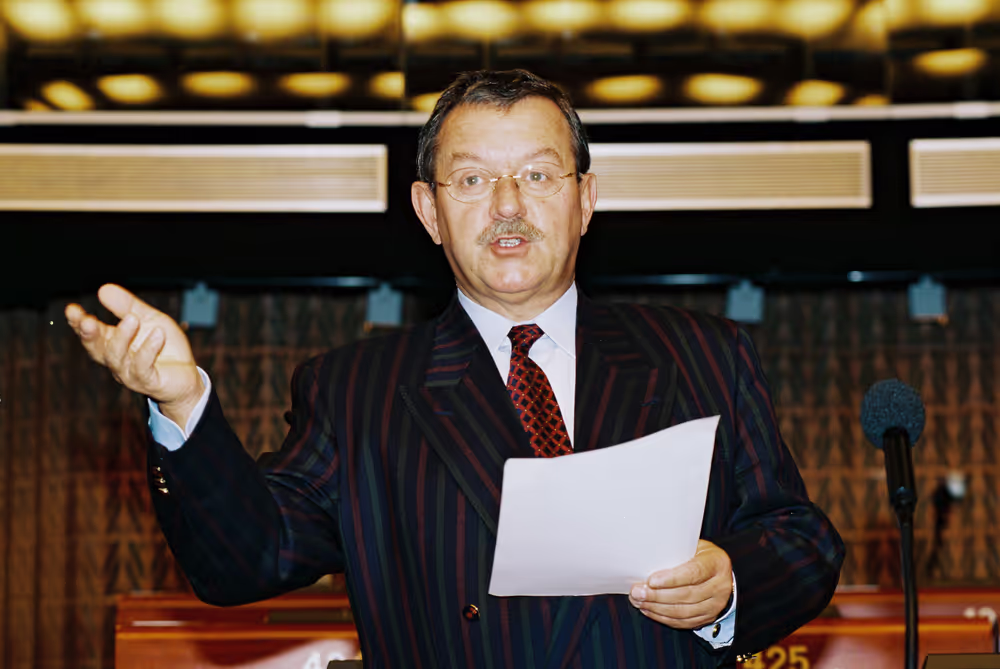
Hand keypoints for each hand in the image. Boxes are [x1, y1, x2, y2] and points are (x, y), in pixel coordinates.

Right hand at [65, 284, 203, 426]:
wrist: (188, 375)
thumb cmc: (166, 347)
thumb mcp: (149, 319)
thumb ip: (128, 306)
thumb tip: (103, 288)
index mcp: (114, 344)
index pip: (91, 334)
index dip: (78, 323)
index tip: (71, 310)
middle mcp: (117, 360)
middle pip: (97, 348)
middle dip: (89, 334)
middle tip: (87, 321)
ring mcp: (130, 374)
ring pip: (117, 358)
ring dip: (122, 337)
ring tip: (132, 319)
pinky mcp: (148, 383)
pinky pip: (143, 367)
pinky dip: (149, 349)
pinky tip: (158, 334)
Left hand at [629, 539, 732, 629]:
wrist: (718, 570)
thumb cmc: (699, 554)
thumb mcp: (692, 546)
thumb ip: (675, 551)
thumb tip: (645, 558)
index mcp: (716, 563)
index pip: (694, 573)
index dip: (671, 579)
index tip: (651, 581)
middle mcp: (720, 585)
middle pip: (686, 594)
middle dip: (657, 595)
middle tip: (637, 592)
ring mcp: (716, 604)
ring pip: (683, 611)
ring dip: (657, 608)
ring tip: (639, 601)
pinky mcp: (708, 616)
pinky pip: (684, 621)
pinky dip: (664, 617)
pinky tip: (650, 609)